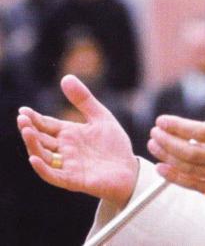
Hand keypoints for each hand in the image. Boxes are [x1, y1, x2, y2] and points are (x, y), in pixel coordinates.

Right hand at [17, 75, 138, 207]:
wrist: (130, 169)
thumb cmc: (114, 145)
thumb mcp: (100, 117)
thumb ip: (84, 99)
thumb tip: (66, 77)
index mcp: (69, 134)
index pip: (46, 125)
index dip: (34, 118)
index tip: (23, 110)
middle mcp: (65, 150)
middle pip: (41, 140)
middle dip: (30, 130)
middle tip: (22, 119)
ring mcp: (68, 165)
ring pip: (44, 156)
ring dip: (33, 145)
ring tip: (26, 131)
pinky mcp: (75, 179)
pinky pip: (54, 175)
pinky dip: (43, 168)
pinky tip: (34, 158)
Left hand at [148, 79, 204, 202]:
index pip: (200, 132)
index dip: (178, 126)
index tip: (162, 120)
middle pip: (189, 151)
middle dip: (168, 141)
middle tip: (155, 132)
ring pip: (189, 168)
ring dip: (168, 157)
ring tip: (153, 146)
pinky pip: (195, 184)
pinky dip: (177, 178)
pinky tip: (164, 170)